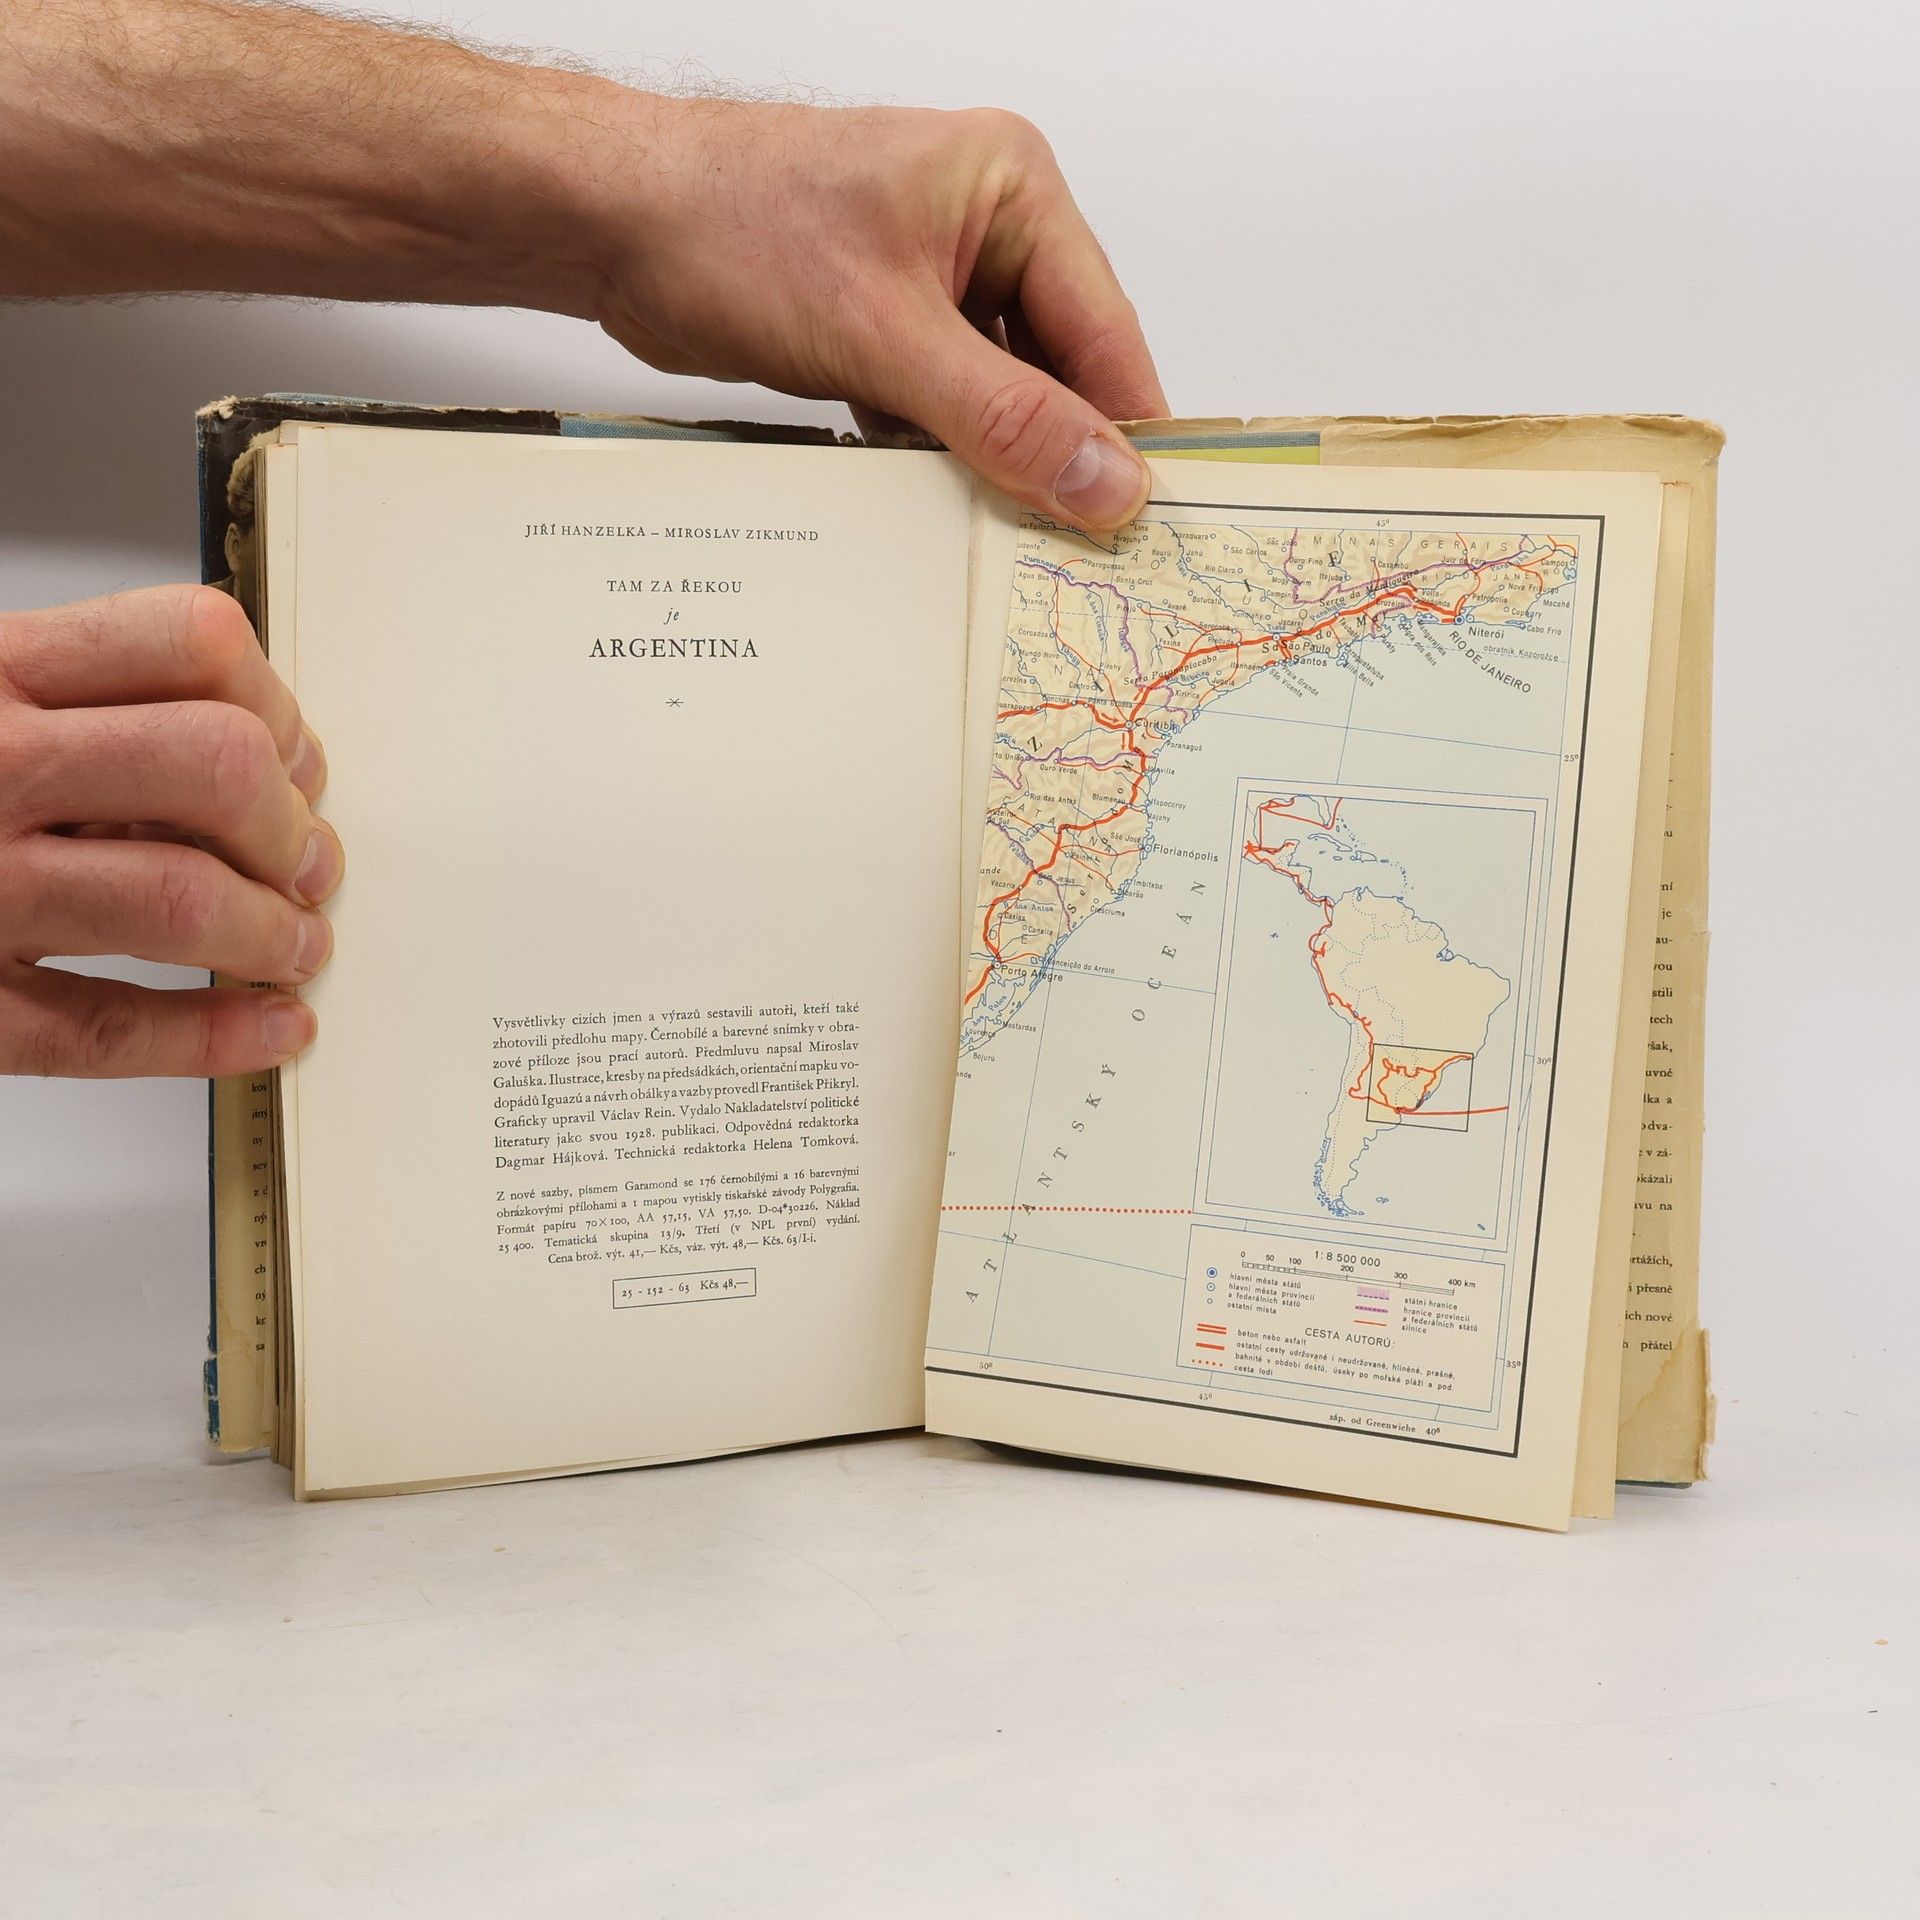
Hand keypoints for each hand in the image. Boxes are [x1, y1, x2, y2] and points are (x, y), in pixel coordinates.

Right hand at [0, 585, 341, 1076]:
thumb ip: (90, 707)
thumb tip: (266, 764)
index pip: (191, 643)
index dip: (277, 705)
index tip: (298, 759)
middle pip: (214, 770)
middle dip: (291, 828)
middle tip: (308, 864)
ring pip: (178, 901)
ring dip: (273, 933)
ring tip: (295, 945)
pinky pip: (109, 1029)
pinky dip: (216, 1038)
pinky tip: (271, 1029)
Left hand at [591, 101, 1168, 531]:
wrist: (613, 223)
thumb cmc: (732, 225)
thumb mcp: (886, 334)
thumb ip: (1004, 416)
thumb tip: (1103, 479)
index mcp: (1011, 190)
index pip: (1104, 329)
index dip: (1127, 427)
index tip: (1147, 515)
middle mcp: (984, 229)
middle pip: (1057, 368)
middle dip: (1058, 452)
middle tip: (1079, 546)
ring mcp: (931, 281)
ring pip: (998, 397)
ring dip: (995, 462)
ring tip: (1012, 539)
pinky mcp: (884, 327)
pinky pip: (941, 408)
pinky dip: (939, 456)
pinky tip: (938, 506)